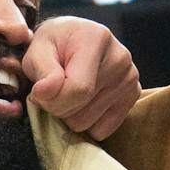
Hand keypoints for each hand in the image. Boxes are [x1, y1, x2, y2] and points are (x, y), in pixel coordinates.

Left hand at [21, 15, 139, 138]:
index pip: (78, 90)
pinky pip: (101, 130)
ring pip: (88, 124)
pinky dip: (86, 123)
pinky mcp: (133, 95)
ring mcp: (130, 79)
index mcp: (97, 39)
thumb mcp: (37, 50)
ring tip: (69, 92)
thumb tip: (44, 93)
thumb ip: (41, 71)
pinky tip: (83, 101)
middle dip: (58, 108)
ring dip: (70, 115)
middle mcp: (120, 58)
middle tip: (54, 89)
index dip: (51, 100)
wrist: (72, 39)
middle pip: (81, 112)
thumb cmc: (52, 46)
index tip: (39, 91)